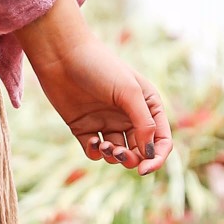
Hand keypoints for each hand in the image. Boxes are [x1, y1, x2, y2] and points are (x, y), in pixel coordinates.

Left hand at [20, 0, 170, 171]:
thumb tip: (150, 153)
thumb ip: (144, 123)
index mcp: (147, 105)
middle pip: (139, 150)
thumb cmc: (100, 67)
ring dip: (114, 156)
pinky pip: (94, 151)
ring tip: (104, 145)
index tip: (144, 169)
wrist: (62, 55)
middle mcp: (128, 116)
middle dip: (132, 159)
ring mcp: (106, 122)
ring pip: (118, 153)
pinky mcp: (83, 127)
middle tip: (120, 153)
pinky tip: (92, 142)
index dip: (156, 157)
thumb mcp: (129, 92)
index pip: (160, 140)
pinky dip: (96, 153)